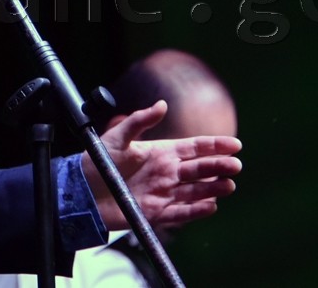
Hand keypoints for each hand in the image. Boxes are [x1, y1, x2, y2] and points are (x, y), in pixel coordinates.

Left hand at [81, 100, 241, 229]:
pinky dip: (196, 210)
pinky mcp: (156, 213)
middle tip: (235, 165)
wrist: (82, 190)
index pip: (194, 148)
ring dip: (213, 189)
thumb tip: (162, 104)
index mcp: (162, 152)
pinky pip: (180, 212)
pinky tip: (211, 206)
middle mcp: (167, 173)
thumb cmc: (98, 160)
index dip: (214, 146)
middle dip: (219, 167)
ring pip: (195, 191)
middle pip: (199, 169)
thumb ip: (140, 121)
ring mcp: (163, 193)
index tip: (235, 144)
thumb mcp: (118, 136)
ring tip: (229, 186)